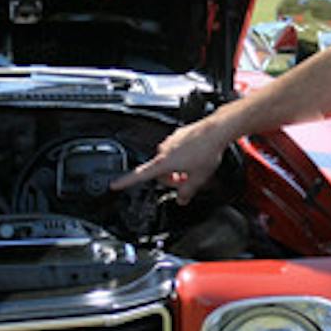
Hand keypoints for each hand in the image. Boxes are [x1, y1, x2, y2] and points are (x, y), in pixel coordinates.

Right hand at [110, 118, 228, 204]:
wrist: (216, 130)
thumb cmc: (207, 151)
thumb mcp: (198, 178)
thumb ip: (187, 192)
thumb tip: (182, 199)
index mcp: (164, 162)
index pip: (140, 175)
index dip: (125, 181)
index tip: (114, 184)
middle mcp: (164, 150)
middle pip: (159, 172)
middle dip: (171, 179)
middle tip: (186, 181)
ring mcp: (170, 141)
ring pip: (168, 161)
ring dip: (178, 169)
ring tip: (194, 170)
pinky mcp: (178, 135)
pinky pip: (175, 151)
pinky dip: (182, 158)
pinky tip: (196, 158)